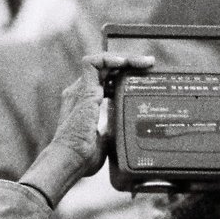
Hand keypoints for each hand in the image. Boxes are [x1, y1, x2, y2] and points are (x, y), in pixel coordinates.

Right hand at [20, 53, 152, 206]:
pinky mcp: (83, 92)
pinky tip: (124, 63)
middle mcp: (82, 93)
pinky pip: (92, 64)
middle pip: (106, 68)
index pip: (106, 80)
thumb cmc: (83, 157)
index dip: (124, 75)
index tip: (143, 76)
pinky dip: (108, 59)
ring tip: (142, 61)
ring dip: (123, 58)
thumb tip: (124, 128)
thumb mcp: (106, 141)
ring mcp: (81, 91)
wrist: (70, 160)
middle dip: (129, 63)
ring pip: (101, 62)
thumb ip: (114, 129)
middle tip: (149, 64)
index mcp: (86, 103)